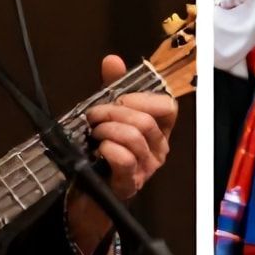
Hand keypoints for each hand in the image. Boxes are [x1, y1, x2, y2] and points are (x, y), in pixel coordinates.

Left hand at [67, 54, 179, 252]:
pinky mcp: (130, 183)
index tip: (118, 98)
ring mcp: (146, 169)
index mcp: (158, 131)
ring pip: (134, 137)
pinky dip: (107, 148)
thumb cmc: (100, 153)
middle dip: (114, 111)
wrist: (86, 194)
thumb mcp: (107, 116)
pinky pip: (123, 158)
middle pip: (146, 120)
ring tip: (94, 134)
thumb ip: (112, 88)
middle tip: (94, 116)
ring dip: (108, 129)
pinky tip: (98, 149)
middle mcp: (158, 150)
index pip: (167, 107)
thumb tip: (113, 60)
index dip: (142, 98)